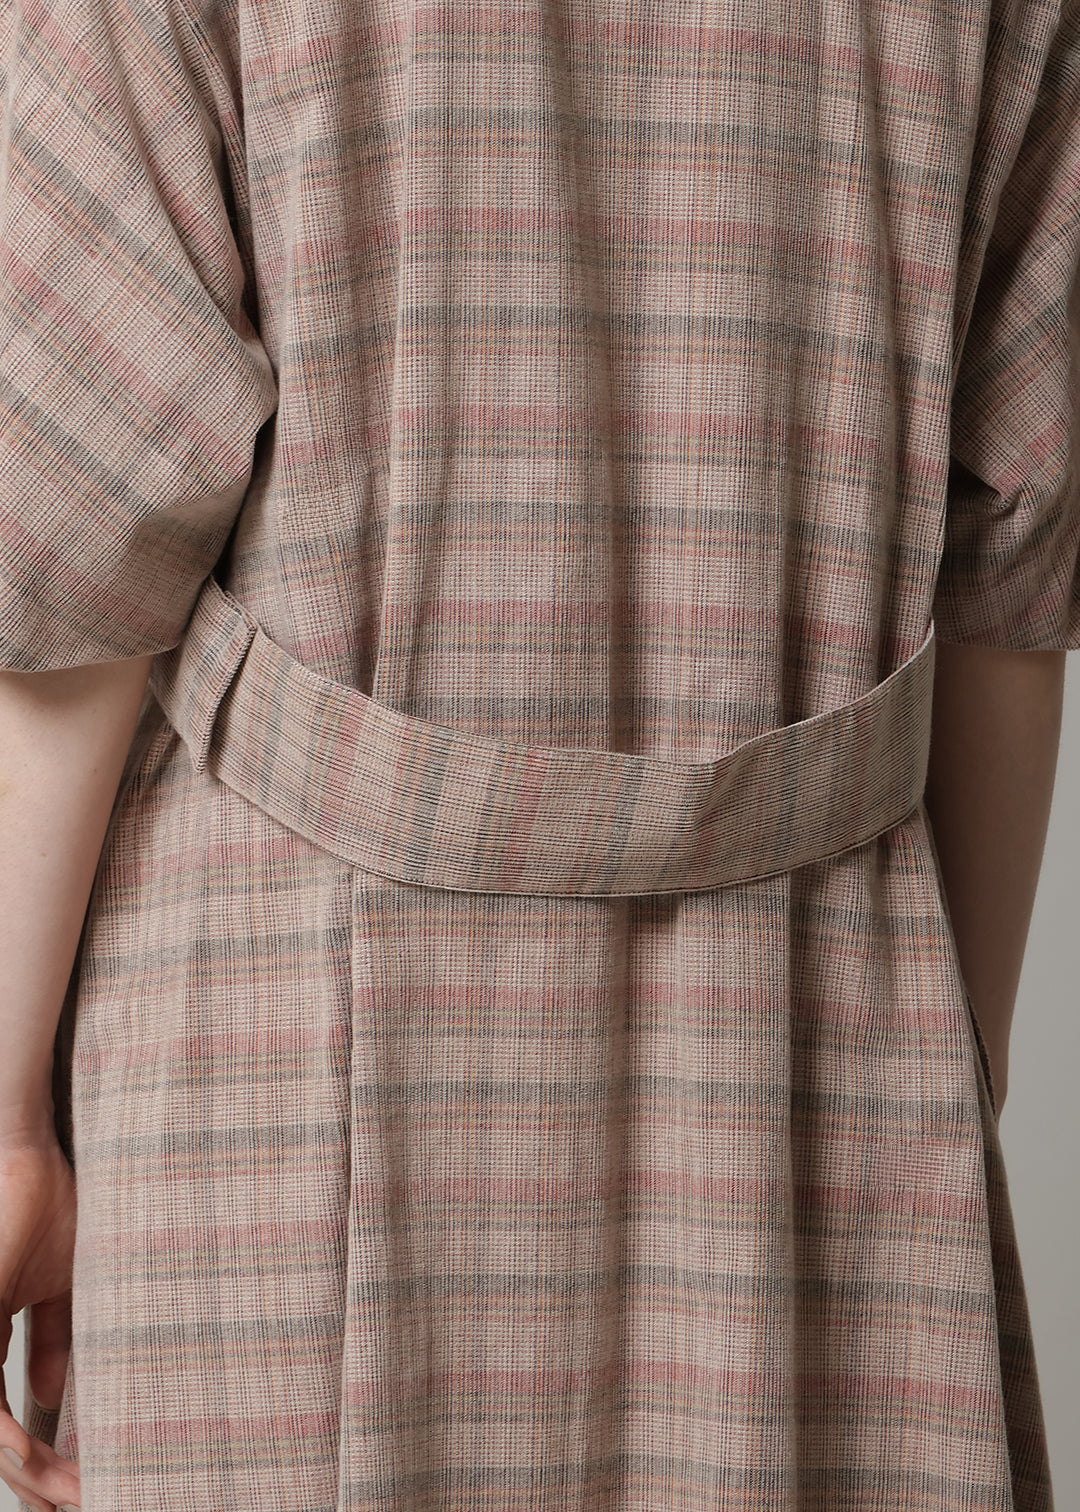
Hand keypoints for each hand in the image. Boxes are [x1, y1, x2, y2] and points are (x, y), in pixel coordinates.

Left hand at [0, 1134, 80, 1510]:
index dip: (45, 1456)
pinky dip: (4, 1436)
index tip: (89, 1481)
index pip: (8, 1417)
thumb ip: (56, 1336)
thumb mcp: (70, 1280)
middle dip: (39, 1479)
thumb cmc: (53, 1200)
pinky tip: (34, 1456)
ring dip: (28, 1469)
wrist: (36, 1152)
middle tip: (84, 1499)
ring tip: (71, 1491)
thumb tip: (51, 1397)